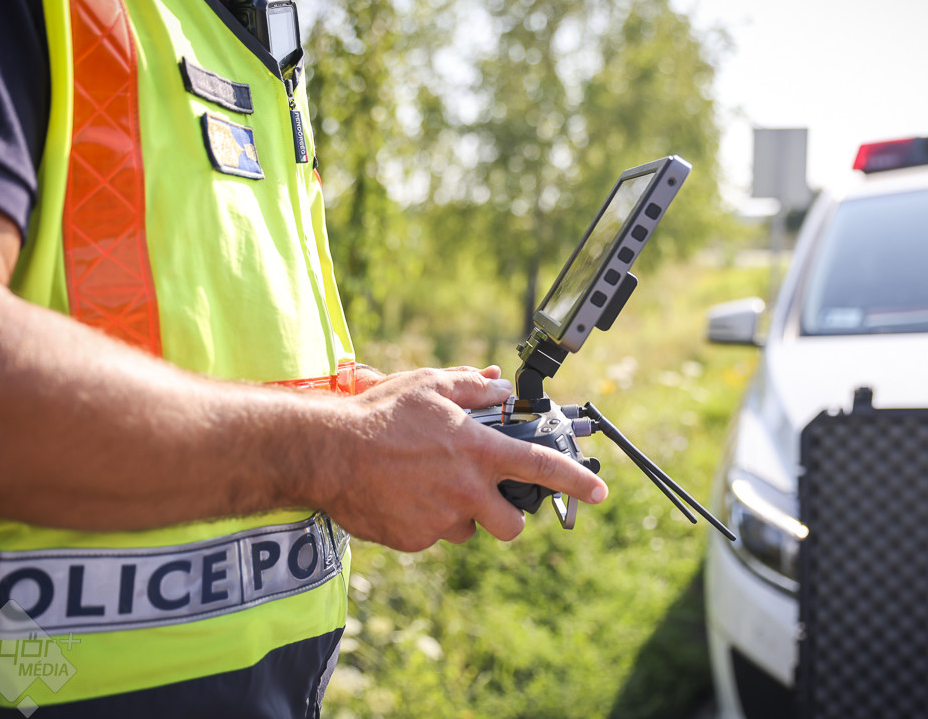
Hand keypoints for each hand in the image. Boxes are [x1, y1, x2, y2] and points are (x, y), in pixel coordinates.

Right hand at [307, 366, 607, 551]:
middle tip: (486, 497)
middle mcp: (467, 490)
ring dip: (459, 514)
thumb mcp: (430, 386)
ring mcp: (441, 520)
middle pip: (512, 525)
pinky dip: (424, 520)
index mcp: (479, 451)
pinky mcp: (414, 540)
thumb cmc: (379, 415)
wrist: (327, 453)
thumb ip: (472, 388)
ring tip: (428, 486)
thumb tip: (499, 386)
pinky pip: (432, 535)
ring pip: (468, 529)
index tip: (600, 492)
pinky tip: (402, 495)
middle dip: (506, 517)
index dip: (576, 481)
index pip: (541, 468)